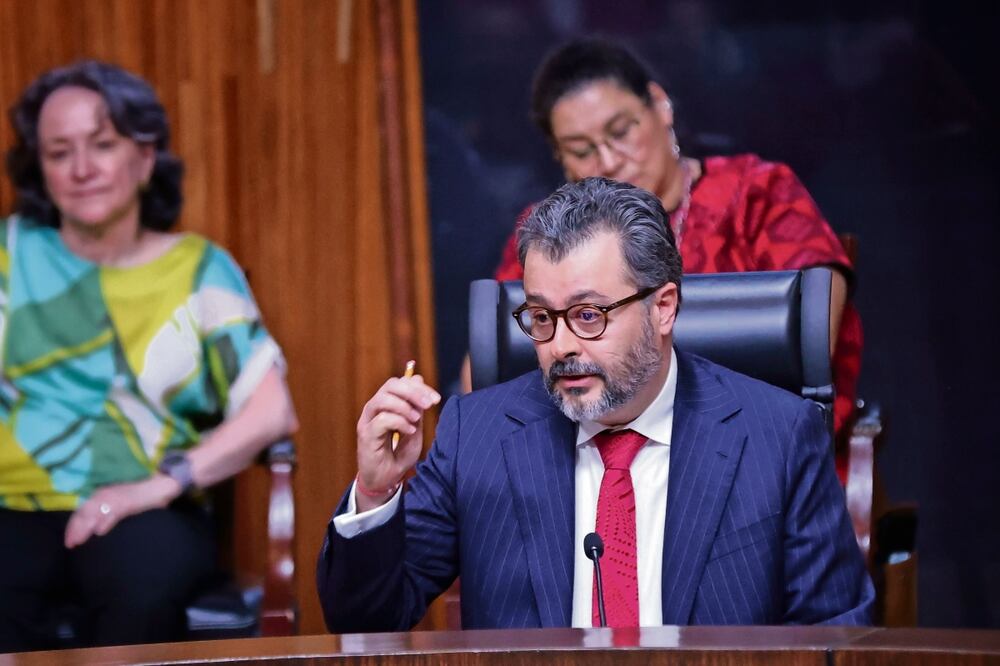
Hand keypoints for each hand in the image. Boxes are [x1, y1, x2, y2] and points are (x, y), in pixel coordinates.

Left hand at [64, 475, 181, 548]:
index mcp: (103, 492)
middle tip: (70, 545)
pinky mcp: (128, 501)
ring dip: (84, 528)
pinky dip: (106, 521)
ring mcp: (116, 497)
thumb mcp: (122, 500)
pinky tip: (100, 532)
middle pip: (85, 512)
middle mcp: (106, 493)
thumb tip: (99, 527)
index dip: (74, 524)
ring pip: (95, 513)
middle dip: (76, 529)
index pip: (83, 509)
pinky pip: (114, 513)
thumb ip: (110, 511)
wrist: (161, 480)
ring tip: (78, 542)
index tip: (69, 540)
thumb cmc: (143, 492)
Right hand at [356, 373, 439, 510]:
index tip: (435, 399)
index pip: (400, 383)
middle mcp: (375, 409)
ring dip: (405, 406)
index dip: (419, 387)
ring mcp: (368, 420)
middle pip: (391, 385)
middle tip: (428, 404)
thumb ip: (417, 409)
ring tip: (417, 419)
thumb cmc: (398, 456)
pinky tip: (409, 431)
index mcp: (386, 404)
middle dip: (413, 392)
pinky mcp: (366, 435)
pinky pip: (381, 419)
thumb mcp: (414, 429)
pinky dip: (399, 422)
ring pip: (383, 398)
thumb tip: (419, 381)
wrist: (385, 481)